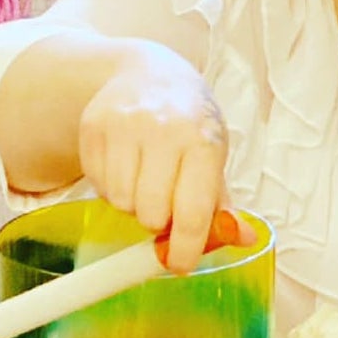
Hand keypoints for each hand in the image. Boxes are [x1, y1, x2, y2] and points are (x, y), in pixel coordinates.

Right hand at [78, 41, 232, 273]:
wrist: (148, 73)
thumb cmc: (189, 122)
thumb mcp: (214, 155)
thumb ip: (222, 202)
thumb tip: (243, 238)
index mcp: (203, 141)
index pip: (193, 212)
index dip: (185, 248)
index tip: (179, 265)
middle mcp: (164, 130)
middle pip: (150, 214)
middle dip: (157, 222)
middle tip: (163, 206)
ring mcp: (125, 126)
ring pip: (120, 202)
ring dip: (132, 205)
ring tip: (145, 180)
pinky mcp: (94, 126)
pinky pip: (97, 184)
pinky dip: (111, 187)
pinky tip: (125, 166)